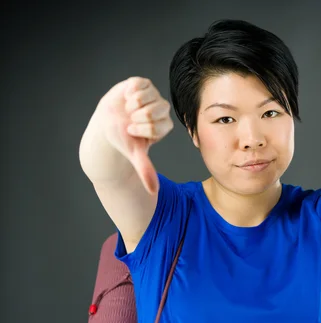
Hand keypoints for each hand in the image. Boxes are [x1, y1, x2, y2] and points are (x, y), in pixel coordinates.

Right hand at [92, 77, 172, 193]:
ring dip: (132, 105)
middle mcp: (162, 110)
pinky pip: (139, 85)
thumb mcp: (134, 154)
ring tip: (128, 110)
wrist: (107, 123)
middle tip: (130, 121)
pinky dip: (129, 93)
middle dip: (138, 118)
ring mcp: (153, 95)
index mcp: (164, 125)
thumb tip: (153, 191)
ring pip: (147, 97)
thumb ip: (145, 169)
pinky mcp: (142, 84)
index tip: (132, 132)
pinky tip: (126, 98)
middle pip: (155, 111)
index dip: (142, 130)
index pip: (159, 126)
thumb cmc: (123, 138)